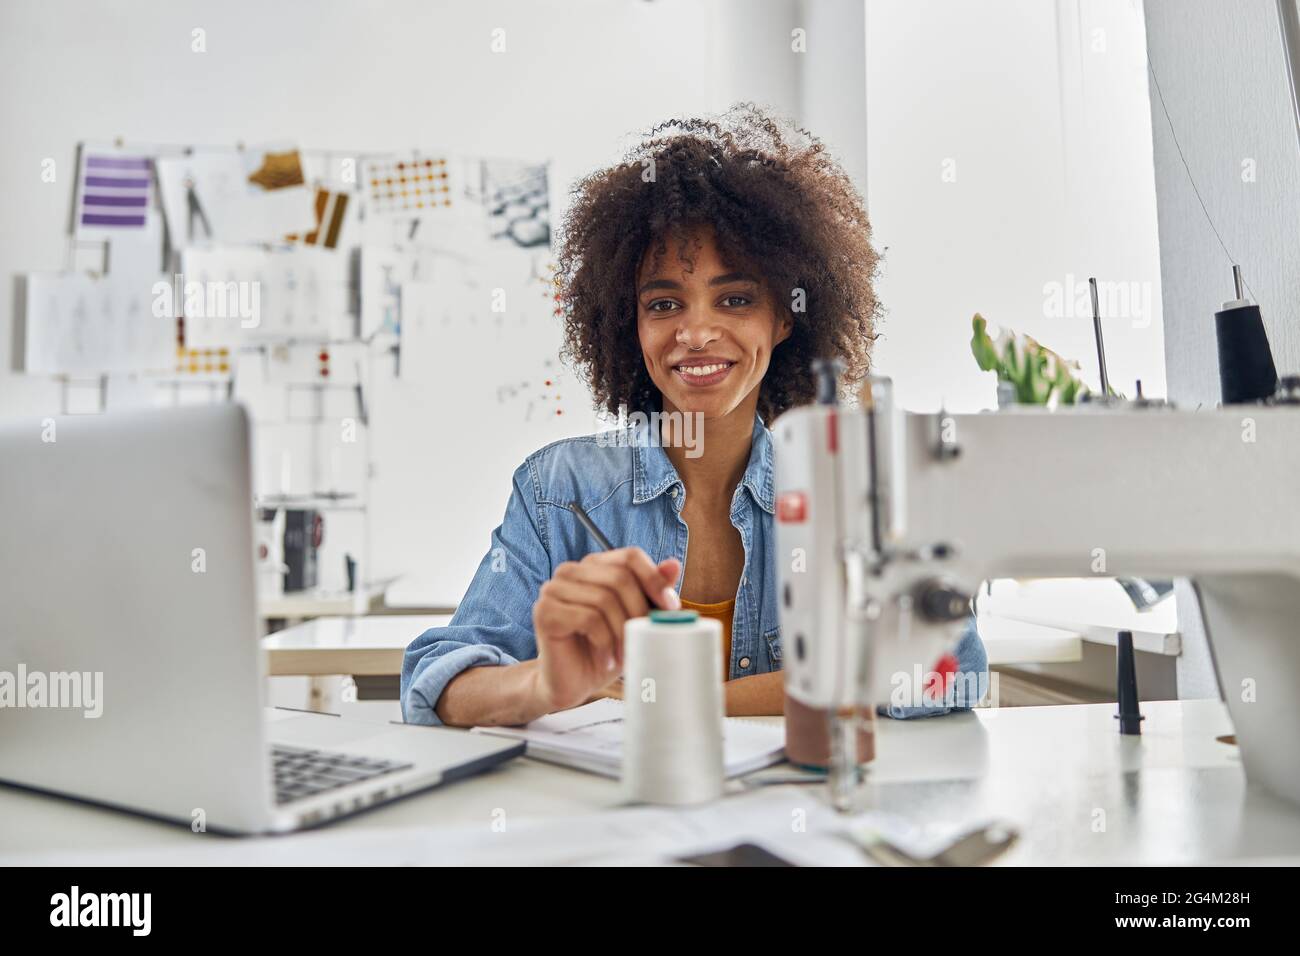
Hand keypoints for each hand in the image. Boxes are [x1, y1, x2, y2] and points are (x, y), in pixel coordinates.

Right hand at [531, 547, 680, 712]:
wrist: (572, 683)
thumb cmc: (604, 649)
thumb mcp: (635, 619)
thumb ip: (651, 590)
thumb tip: (673, 564)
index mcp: (593, 566)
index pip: (630, 556)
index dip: (654, 580)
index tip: (670, 607)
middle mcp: (570, 571)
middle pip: (619, 577)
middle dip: (639, 611)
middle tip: (644, 639)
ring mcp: (553, 589)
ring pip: (604, 599)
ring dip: (621, 633)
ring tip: (623, 655)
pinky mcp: (545, 612)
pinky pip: (588, 619)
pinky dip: (604, 643)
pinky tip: (606, 660)